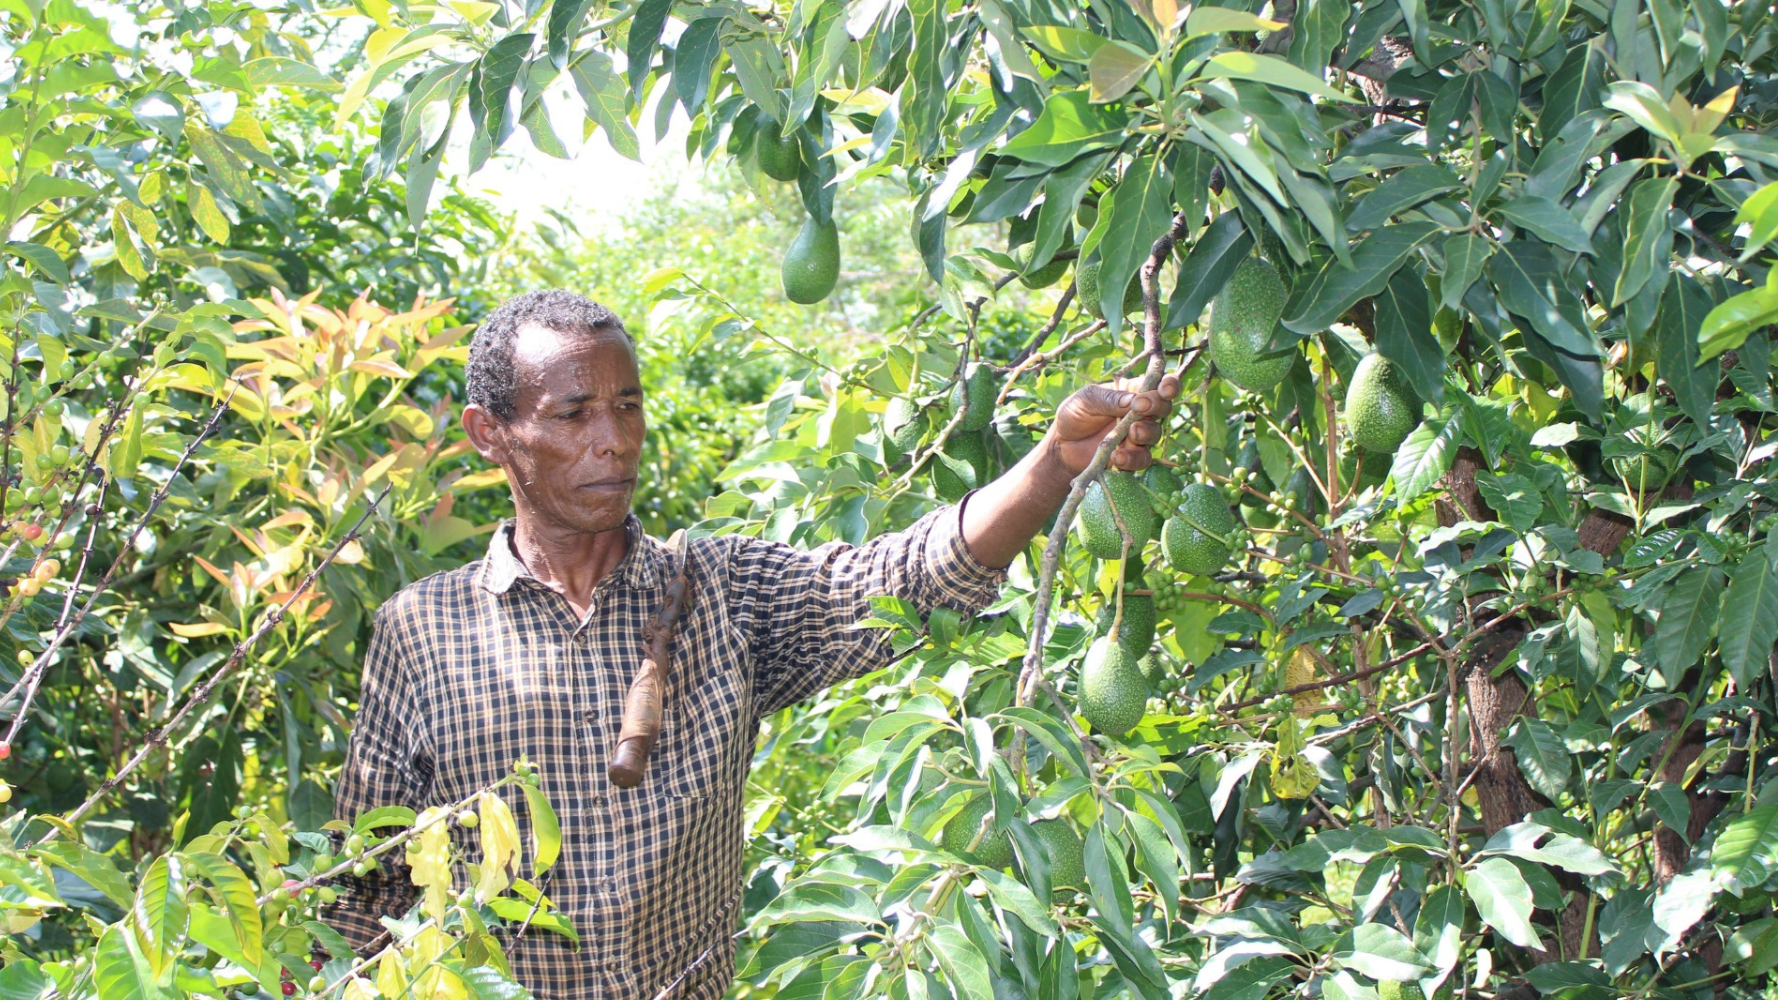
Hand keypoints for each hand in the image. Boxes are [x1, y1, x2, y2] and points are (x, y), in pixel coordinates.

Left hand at [1045, 374, 1181, 477]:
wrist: (1061, 445)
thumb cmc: (1074, 414)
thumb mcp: (1086, 399)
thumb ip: (1109, 399)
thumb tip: (1133, 400)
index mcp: (1132, 392)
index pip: (1158, 384)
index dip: (1168, 384)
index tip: (1165, 389)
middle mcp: (1140, 413)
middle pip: (1163, 408)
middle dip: (1157, 406)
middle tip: (1141, 408)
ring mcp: (1137, 436)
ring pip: (1154, 434)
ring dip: (1146, 433)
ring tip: (1131, 434)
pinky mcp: (1131, 457)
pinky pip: (1141, 459)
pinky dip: (1132, 458)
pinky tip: (1117, 456)